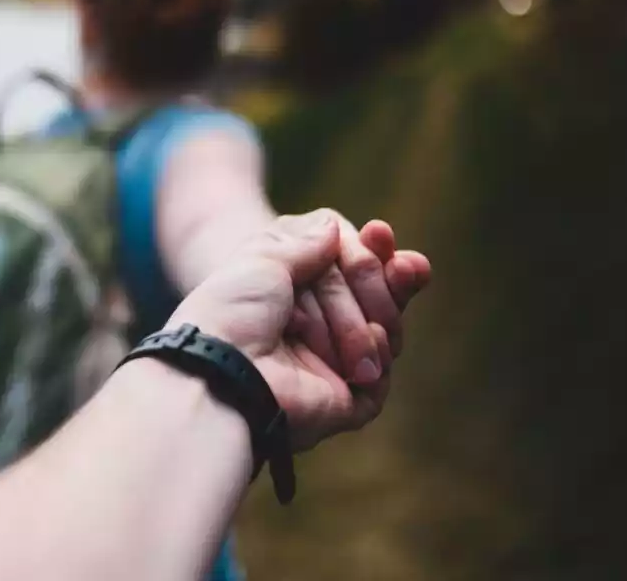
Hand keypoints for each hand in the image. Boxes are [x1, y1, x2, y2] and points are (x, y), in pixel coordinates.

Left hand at [166, 211, 429, 451]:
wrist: (225, 364)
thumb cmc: (234, 308)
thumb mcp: (266, 256)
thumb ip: (306, 242)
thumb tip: (334, 225)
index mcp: (289, 296)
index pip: (345, 269)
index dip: (370, 252)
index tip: (379, 233)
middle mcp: (309, 330)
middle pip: (372, 299)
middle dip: (384, 280)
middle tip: (401, 267)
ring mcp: (327, 366)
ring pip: (382, 333)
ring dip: (381, 313)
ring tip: (374, 313)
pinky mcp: (342, 401)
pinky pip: (380, 376)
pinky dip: (380, 347)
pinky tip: (374, 334)